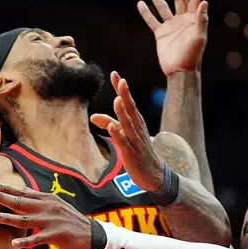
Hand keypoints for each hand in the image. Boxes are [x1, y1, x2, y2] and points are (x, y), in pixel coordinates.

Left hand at [0, 183, 91, 248]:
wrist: (94, 236)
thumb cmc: (72, 223)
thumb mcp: (57, 207)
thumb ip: (41, 203)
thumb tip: (24, 197)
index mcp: (48, 199)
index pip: (24, 192)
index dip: (7, 188)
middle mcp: (48, 207)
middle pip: (21, 201)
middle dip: (1, 197)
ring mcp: (52, 221)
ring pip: (25, 219)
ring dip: (8, 218)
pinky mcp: (56, 235)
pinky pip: (37, 239)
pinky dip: (25, 241)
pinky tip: (14, 243)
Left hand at [90, 72, 164, 191]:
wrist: (154, 174)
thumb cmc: (138, 152)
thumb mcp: (124, 135)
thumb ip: (109, 124)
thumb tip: (93, 117)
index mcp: (136, 121)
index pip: (128, 102)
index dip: (121, 89)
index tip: (115, 74)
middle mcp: (137, 128)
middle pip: (130, 109)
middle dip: (125, 95)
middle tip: (121, 80)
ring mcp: (135, 141)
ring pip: (128, 124)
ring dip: (123, 112)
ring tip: (117, 99)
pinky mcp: (132, 154)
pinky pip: (125, 143)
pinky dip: (119, 135)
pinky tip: (113, 127)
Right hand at [139, 0, 207, 75]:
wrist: (180, 71)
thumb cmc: (193, 55)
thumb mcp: (199, 37)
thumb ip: (201, 19)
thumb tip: (203, 2)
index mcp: (193, 19)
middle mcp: (182, 20)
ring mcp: (171, 26)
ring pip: (162, 7)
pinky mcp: (161, 34)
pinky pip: (152, 20)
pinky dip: (146, 12)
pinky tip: (141, 3)